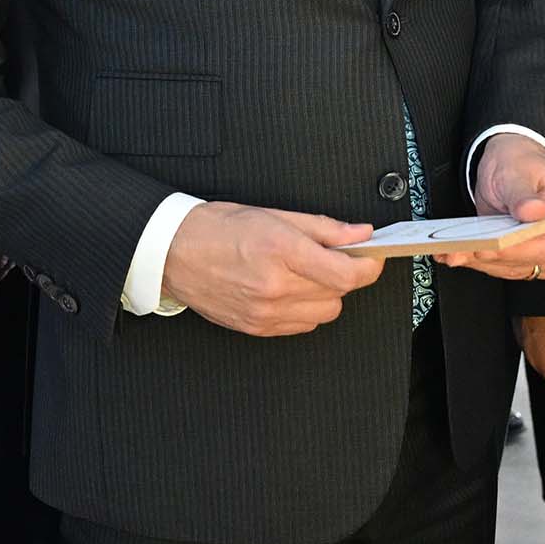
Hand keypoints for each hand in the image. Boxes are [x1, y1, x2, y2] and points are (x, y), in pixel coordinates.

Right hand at [162, 203, 381, 336]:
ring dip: (325, 294)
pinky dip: (304, 309)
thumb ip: (323, 227)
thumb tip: (359, 234)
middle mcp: (275, 287)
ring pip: (324, 313)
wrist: (172, 253)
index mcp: (282, 251)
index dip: (368, 266)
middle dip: (343, 275)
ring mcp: (265, 312)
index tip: (372, 258)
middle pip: (339, 294)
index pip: (346, 273)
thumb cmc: (217, 228)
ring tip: (303, 274)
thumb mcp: (273, 215)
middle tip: (330, 258)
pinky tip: (288, 290)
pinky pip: (302, 325)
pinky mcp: (257, 328)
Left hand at [459, 137, 544, 281]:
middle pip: (535, 260)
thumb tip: (533, 212)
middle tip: (461, 251)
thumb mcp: (515, 172)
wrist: (514, 166)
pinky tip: (465, 254)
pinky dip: (487, 263)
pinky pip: (514, 269)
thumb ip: (522, 195)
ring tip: (456, 252)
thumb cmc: (520, 165)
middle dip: (495, 258)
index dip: (517, 250)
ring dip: (486, 263)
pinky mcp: (539, 258)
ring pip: (521, 268)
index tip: (487, 248)